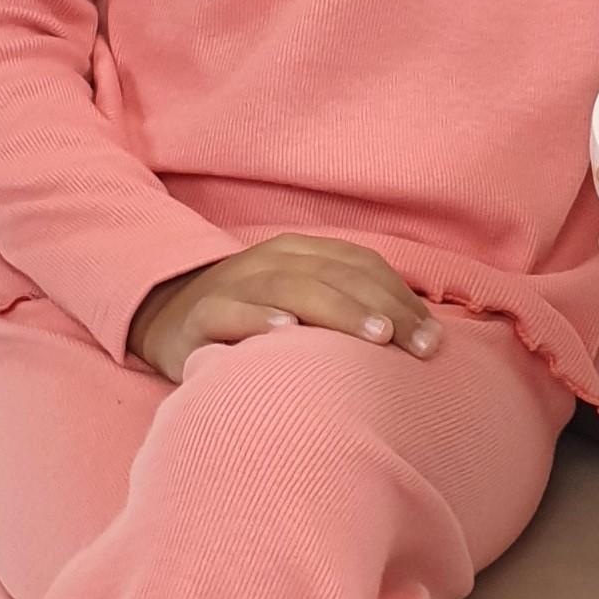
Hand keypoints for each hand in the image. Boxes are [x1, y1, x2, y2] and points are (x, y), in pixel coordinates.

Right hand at [129, 234, 445, 381]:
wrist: (165, 318)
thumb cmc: (252, 319)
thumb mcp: (300, 302)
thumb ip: (347, 308)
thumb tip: (419, 336)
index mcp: (300, 252)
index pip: (361, 266)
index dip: (401, 297)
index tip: (433, 339)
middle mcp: (270, 261)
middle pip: (336, 275)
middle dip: (384, 307)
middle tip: (417, 346)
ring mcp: (233, 286)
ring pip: (291, 288)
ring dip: (338, 310)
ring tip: (376, 335)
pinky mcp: (200, 317)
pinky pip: (229, 314)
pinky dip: (259, 320)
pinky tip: (287, 333)